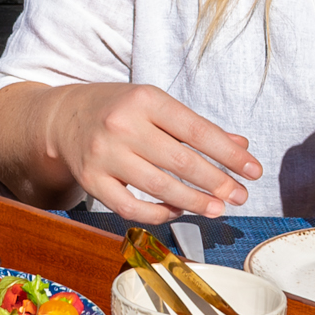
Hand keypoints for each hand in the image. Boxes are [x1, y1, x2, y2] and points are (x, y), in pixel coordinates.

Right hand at [38, 83, 260, 222]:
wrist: (61, 118)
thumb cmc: (118, 110)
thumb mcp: (155, 105)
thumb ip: (196, 127)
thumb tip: (240, 146)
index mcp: (145, 100)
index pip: (197, 131)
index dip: (229, 154)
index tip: (253, 171)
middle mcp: (123, 126)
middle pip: (181, 162)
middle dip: (217, 182)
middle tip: (240, 196)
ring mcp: (104, 156)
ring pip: (159, 187)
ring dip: (194, 202)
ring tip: (217, 208)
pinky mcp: (91, 181)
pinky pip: (131, 208)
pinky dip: (158, 214)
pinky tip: (177, 211)